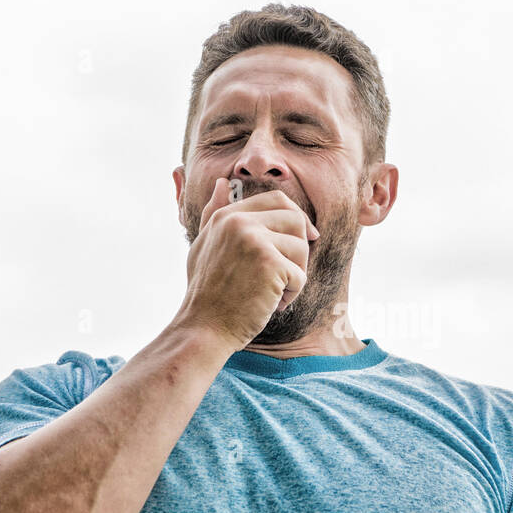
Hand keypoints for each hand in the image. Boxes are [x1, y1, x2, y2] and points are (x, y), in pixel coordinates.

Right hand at [174, 177, 319, 350]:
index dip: (297, 217)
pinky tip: (271, 305)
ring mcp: (253, 240)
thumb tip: (222, 183)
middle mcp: (239, 222)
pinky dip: (292, 295)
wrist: (203, 329)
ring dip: (295, 276)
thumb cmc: (206, 294)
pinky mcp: (269, 264)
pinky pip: (300, 275)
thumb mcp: (204, 246)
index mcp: (226, 216)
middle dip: (298, 249)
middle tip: (285, 276)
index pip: (277, 199)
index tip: (308, 237)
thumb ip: (214, 213)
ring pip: (301, 248)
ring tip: (273, 294)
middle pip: (296, 219)